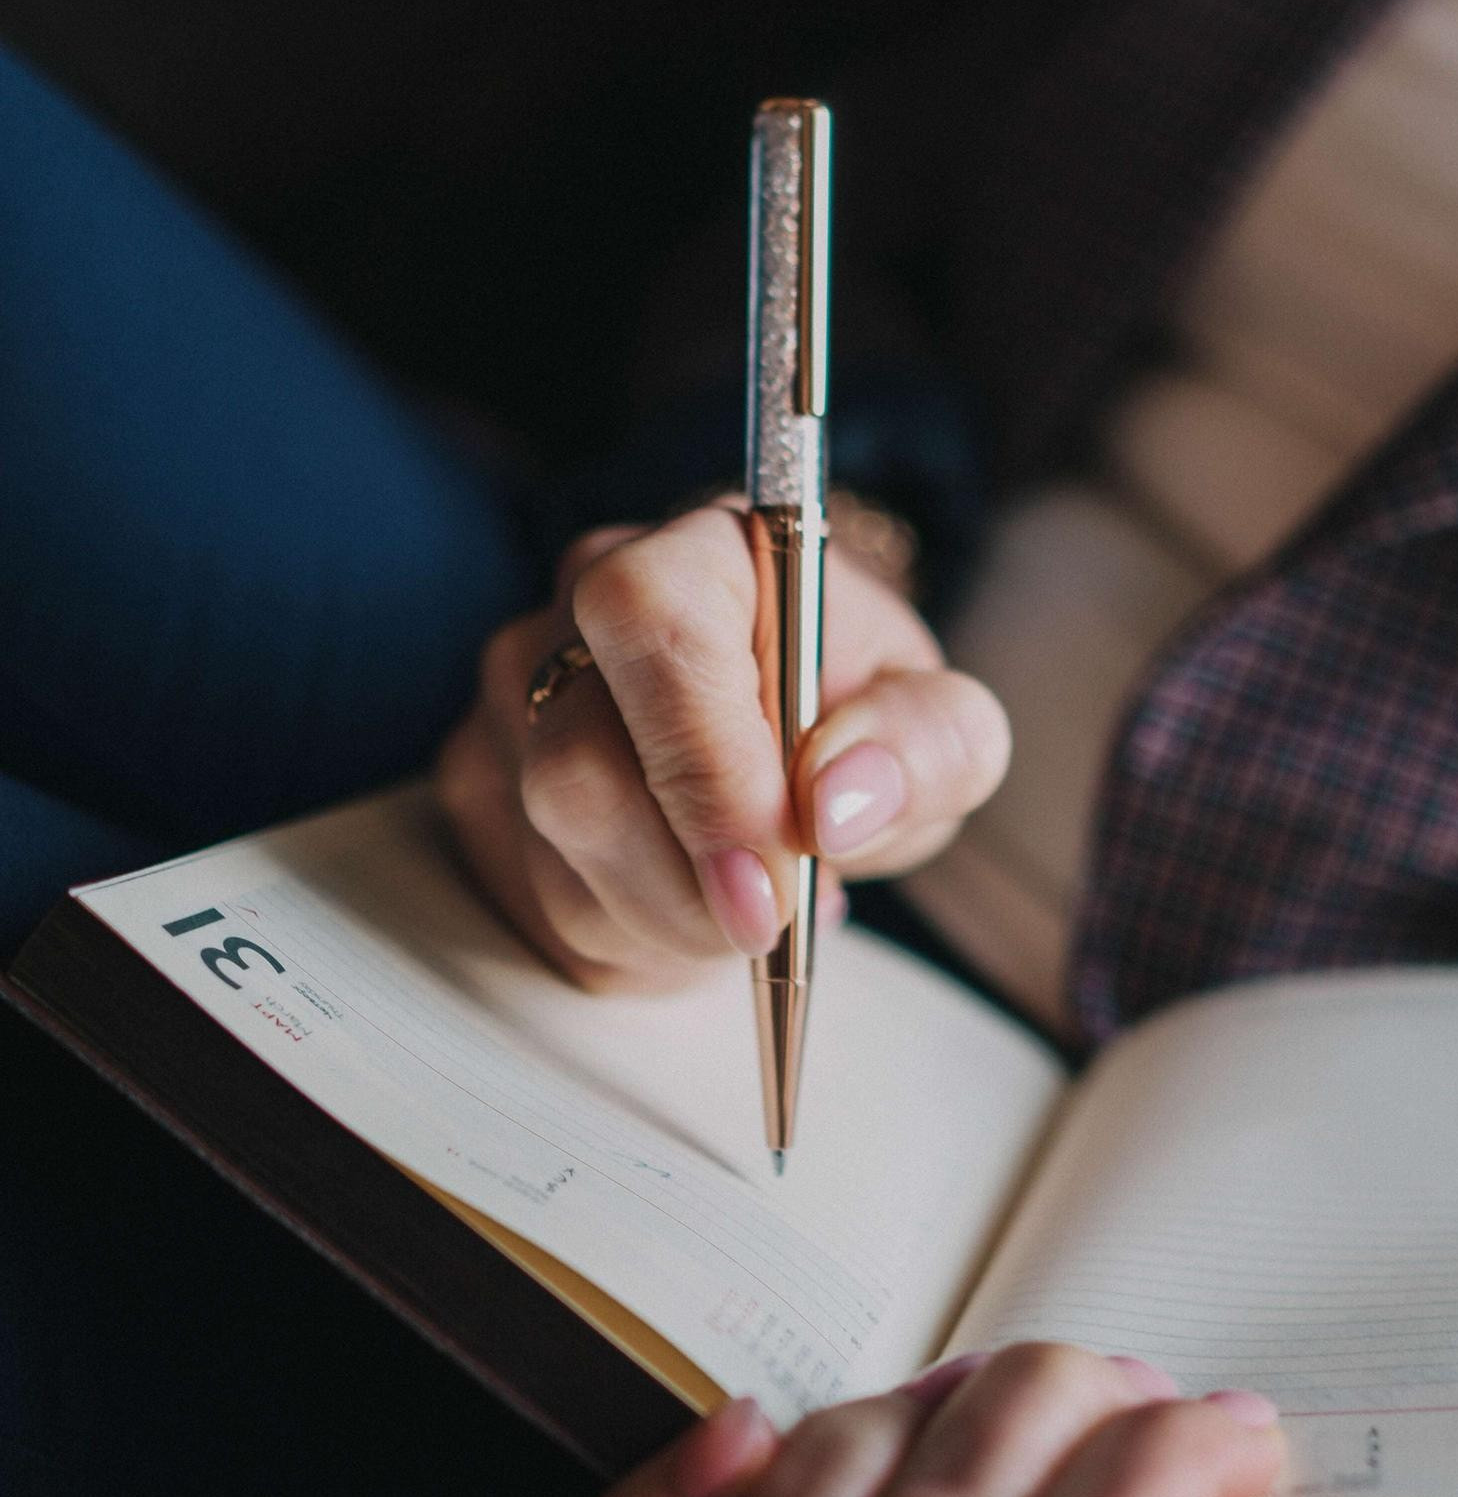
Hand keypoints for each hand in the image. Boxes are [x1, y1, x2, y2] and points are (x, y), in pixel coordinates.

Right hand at [437, 506, 1009, 990]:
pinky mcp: (478, 787)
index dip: (704, 765)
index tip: (773, 875)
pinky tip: (691, 910)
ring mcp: (506, 700)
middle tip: (777, 921)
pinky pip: (534, 908)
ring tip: (751, 902)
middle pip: (578, 767)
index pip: (653, 626)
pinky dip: (631, 942)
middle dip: (689, 886)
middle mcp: (574, 608)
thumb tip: (840, 800)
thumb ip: (925, 745)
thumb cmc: (859, 714)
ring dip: (669, 923)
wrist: (797, 730)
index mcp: (695, 554)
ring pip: (554, 855)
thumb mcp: (939, 723)